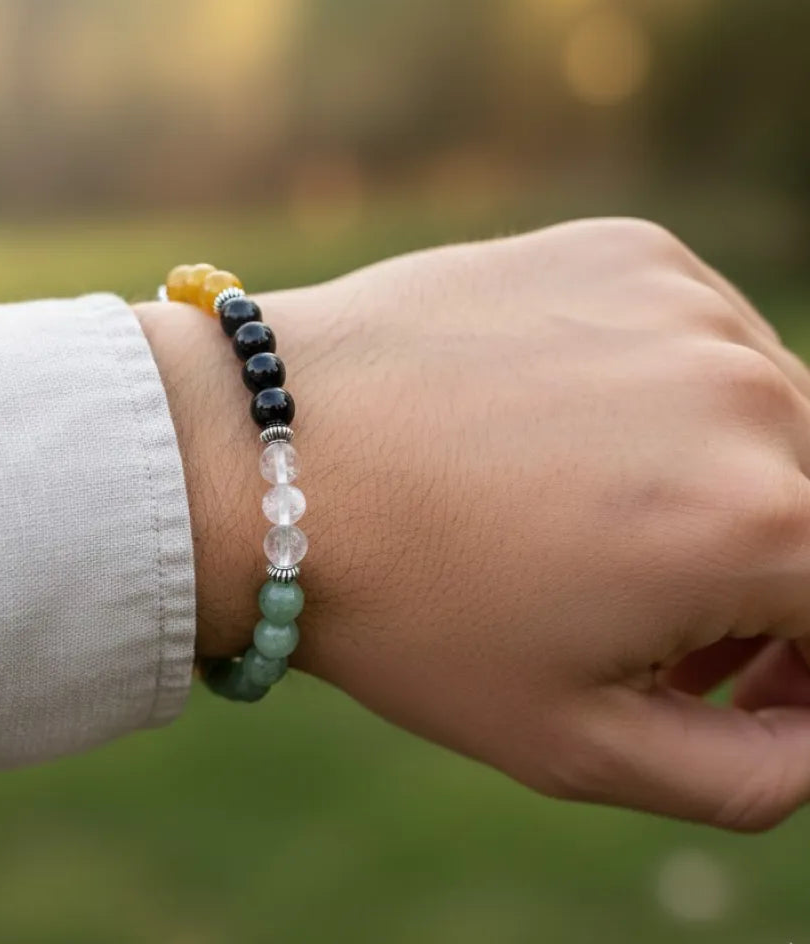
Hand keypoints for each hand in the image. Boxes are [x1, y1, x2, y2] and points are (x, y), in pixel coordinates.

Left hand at [136, 218, 809, 830]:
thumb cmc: (405, 607)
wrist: (267, 455)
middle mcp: (747, 390)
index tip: (743, 683)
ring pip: (770, 416)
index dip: (808, 667)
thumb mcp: (576, 741)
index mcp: (759, 525)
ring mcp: (684, 302)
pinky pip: (697, 338)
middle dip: (776, 582)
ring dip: (724, 483)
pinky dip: (666, 396)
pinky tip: (566, 431)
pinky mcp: (625, 250)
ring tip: (607, 530)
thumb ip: (750, 773)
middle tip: (672, 628)